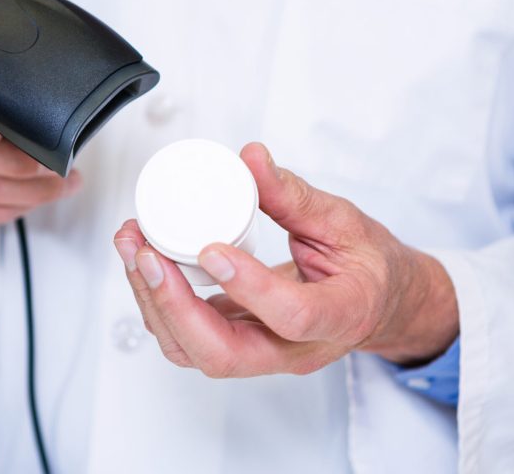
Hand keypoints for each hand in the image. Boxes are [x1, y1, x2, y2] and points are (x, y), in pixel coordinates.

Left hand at [113, 142, 458, 377]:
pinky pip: (190, 338)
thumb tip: (251, 159)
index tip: (213, 248)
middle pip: (224, 354)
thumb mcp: (345, 221)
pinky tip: (146, 261)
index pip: (293, 316)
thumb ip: (296, 195)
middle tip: (148, 252)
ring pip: (196, 352)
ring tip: (135, 247)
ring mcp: (265, 353)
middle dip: (173, 305)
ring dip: (155, 303)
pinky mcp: (240, 343)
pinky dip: (160, 302)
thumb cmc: (369, 266)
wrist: (378, 303)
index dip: (249, 287)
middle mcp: (297, 349)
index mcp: (340, 314)